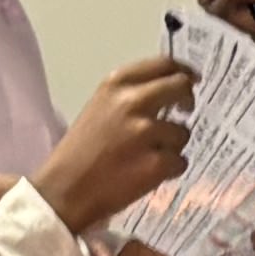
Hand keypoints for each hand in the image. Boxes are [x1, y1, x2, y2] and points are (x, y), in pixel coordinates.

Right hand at [36, 52, 198, 235]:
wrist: (64, 191)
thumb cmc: (79, 151)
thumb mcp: (99, 108)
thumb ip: (130, 95)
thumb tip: (167, 91)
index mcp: (115, 84)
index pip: (163, 64)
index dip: (182, 71)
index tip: (190, 78)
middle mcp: (132, 102)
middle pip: (180, 87)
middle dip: (187, 99)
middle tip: (185, 111)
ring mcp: (146, 132)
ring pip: (182, 132)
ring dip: (173, 145)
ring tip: (148, 157)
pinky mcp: (156, 163)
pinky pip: (180, 161)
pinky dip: (170, 170)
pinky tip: (148, 175)